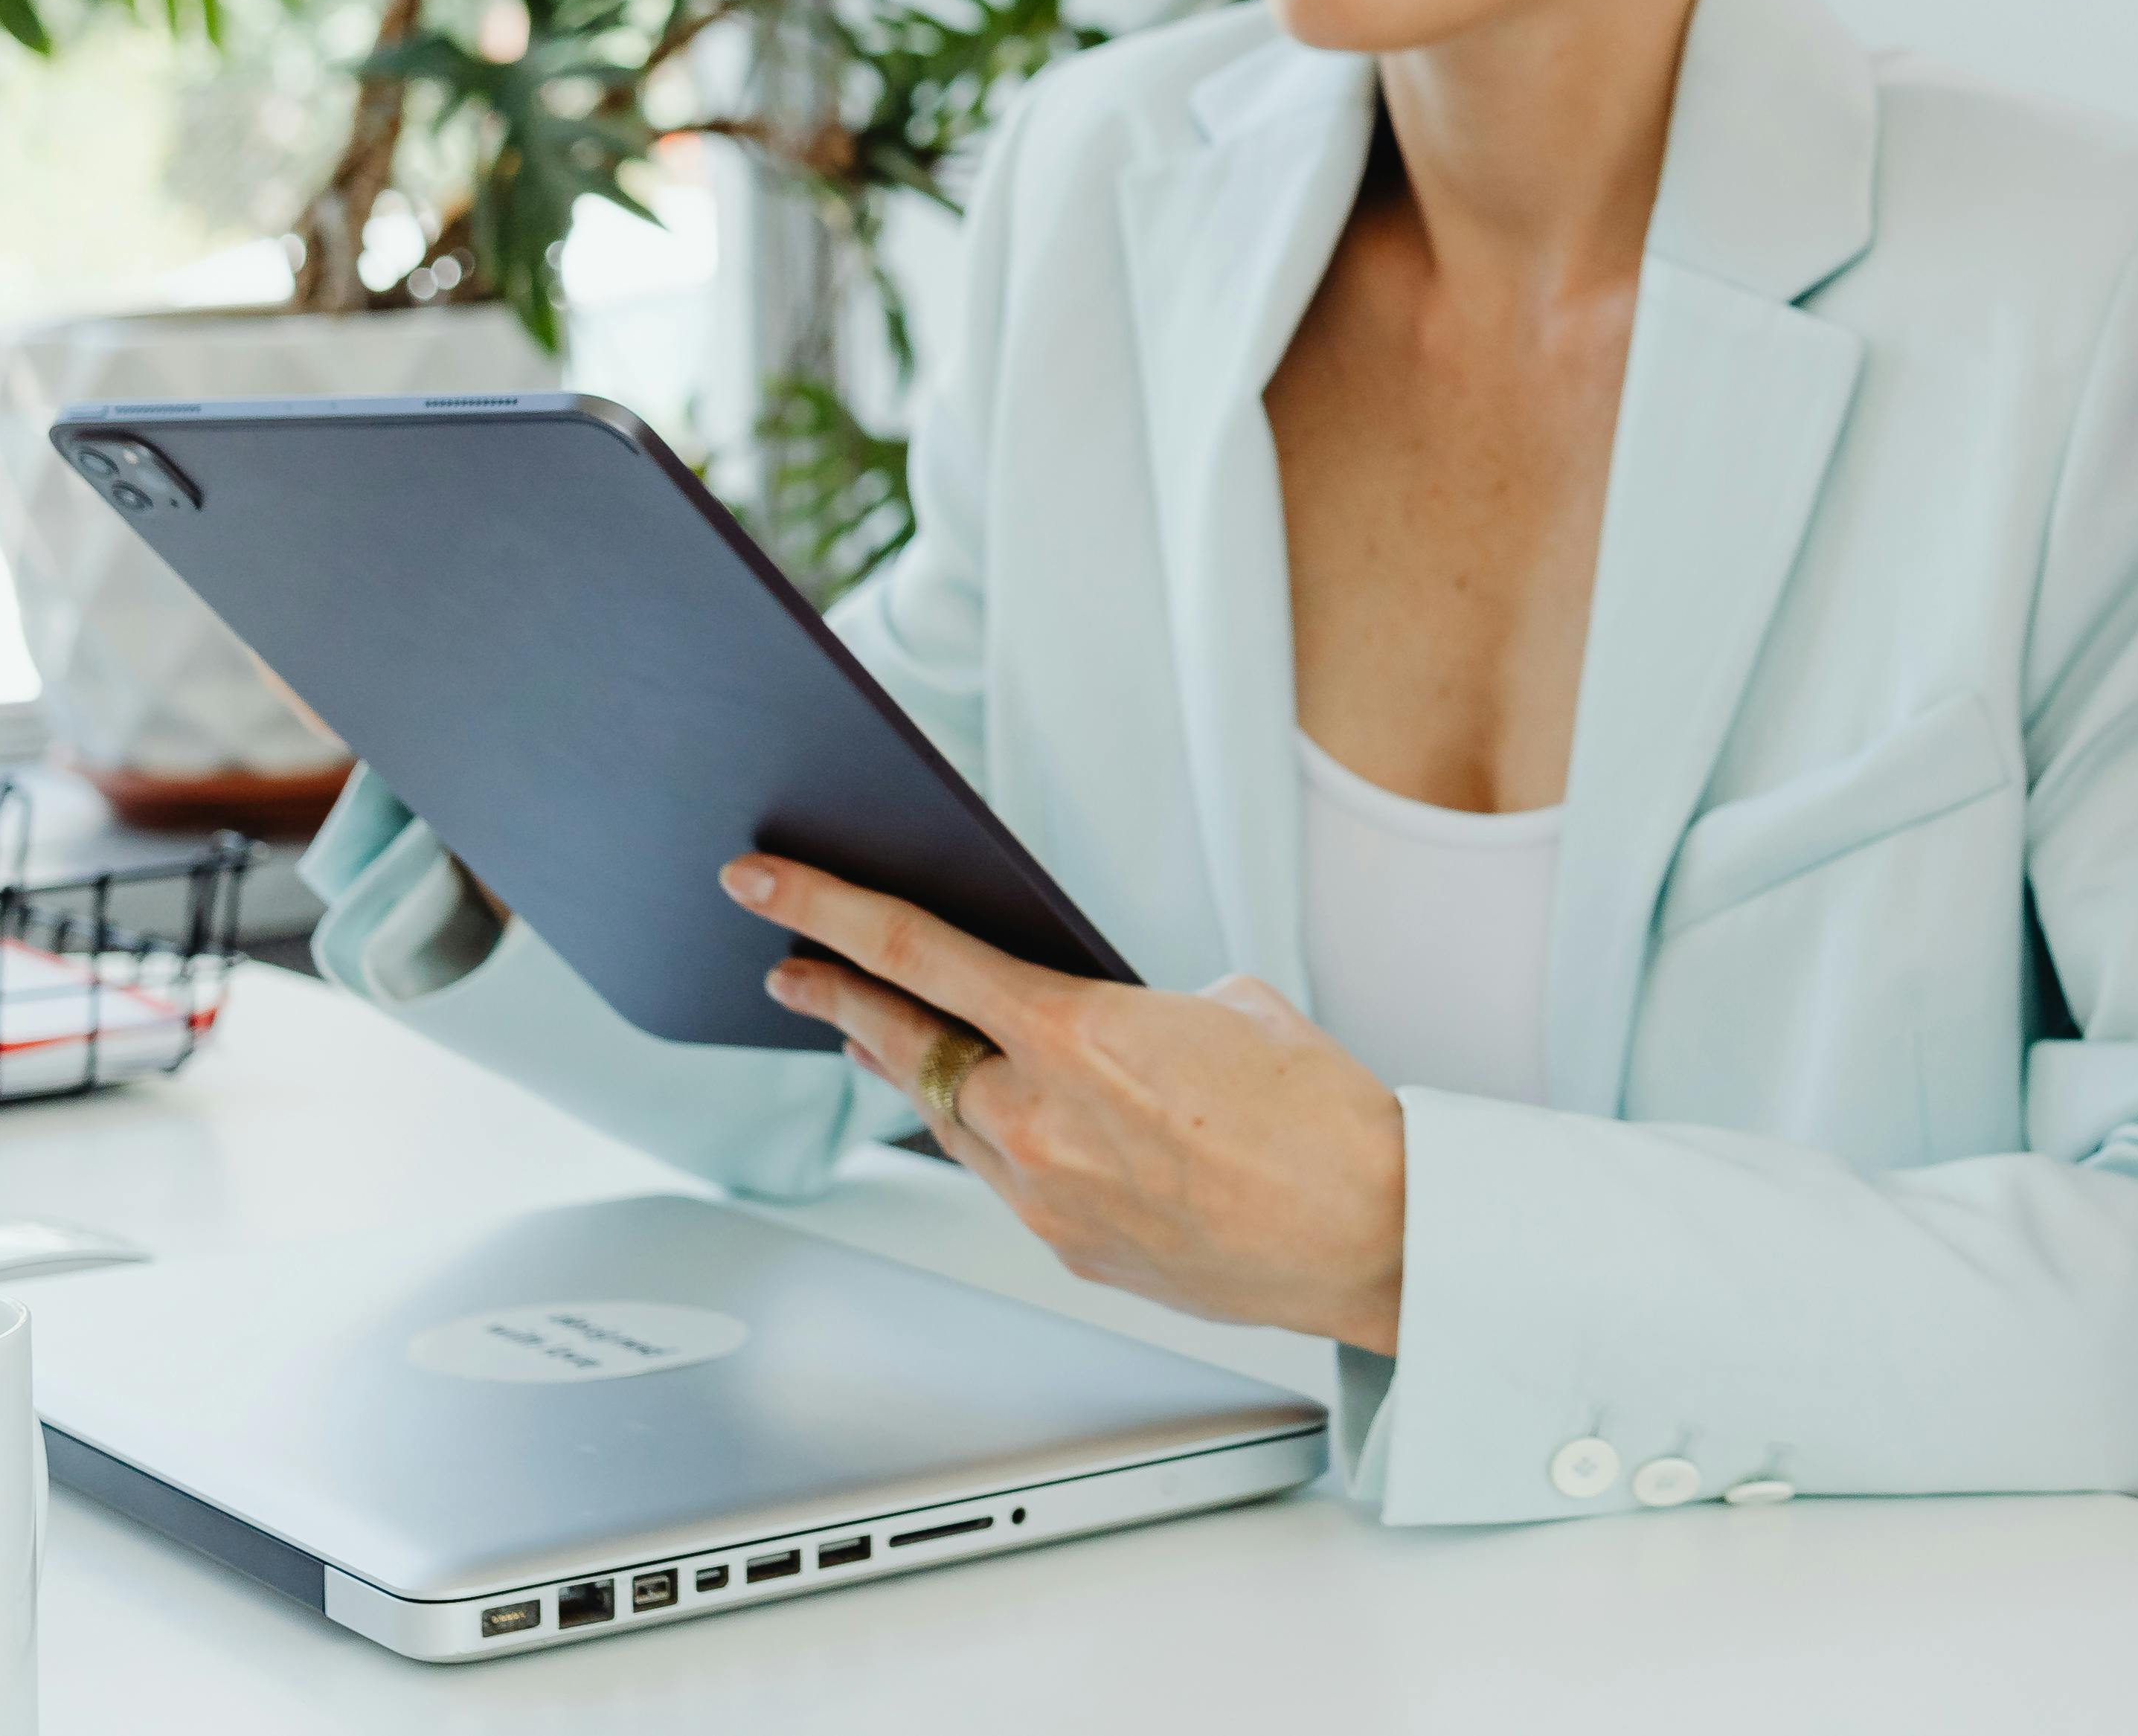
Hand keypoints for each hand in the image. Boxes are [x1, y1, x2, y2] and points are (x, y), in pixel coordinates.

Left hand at [723, 855, 1410, 1353]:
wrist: (1373, 1231)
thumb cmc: (1324, 1118)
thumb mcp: (1235, 1007)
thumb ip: (1144, 1008)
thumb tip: (1112, 1032)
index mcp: (1077, 1036)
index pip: (913, 955)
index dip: (823, 913)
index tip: (764, 887)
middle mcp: (1041, 1121)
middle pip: (903, 1047)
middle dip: (836, 1002)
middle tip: (788, 973)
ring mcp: (1048, 1197)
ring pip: (948, 1120)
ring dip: (913, 1075)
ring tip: (876, 1038)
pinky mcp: (1071, 1249)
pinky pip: (1004, 1178)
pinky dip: (995, 1139)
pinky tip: (1004, 1120)